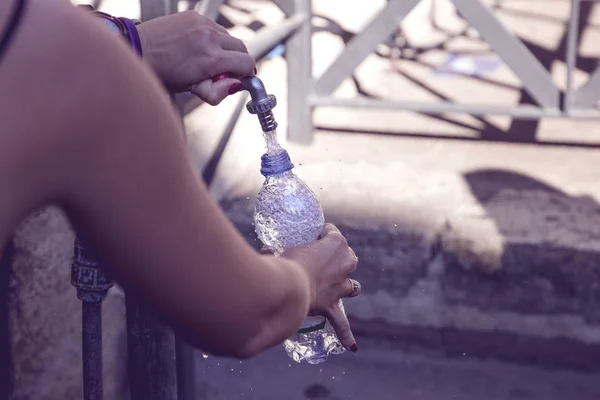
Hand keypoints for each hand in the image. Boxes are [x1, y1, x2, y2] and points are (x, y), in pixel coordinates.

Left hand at [136, 11, 254, 104]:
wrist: (137, 50)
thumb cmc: (162, 74)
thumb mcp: (191, 90)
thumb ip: (218, 92)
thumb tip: (236, 85)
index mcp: (211, 59)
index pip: (247, 63)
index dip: (244, 74)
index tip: (235, 79)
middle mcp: (210, 37)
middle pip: (243, 48)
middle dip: (237, 62)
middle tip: (220, 72)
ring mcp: (203, 23)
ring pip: (230, 37)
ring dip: (225, 49)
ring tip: (205, 59)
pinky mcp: (195, 15)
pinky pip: (215, 28)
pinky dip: (213, 38)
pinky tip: (197, 46)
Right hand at [279, 223, 360, 351]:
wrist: (288, 286)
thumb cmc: (283, 263)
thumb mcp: (279, 250)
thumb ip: (274, 251)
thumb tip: (265, 253)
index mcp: (335, 243)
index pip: (331, 232)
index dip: (321, 234)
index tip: (311, 237)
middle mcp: (345, 263)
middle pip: (346, 257)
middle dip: (335, 259)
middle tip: (317, 261)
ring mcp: (342, 287)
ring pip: (352, 286)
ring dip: (346, 287)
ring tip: (340, 289)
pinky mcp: (333, 306)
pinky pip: (342, 324)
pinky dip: (345, 334)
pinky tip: (352, 347)